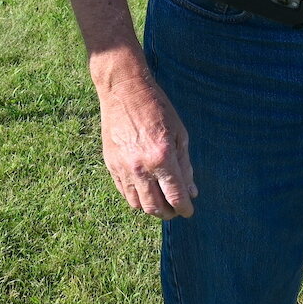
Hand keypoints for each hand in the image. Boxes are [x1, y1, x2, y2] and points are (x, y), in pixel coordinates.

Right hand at [97, 73, 196, 218]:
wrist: (124, 90)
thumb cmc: (157, 108)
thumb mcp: (179, 134)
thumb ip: (185, 165)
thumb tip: (191, 191)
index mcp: (162, 157)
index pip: (176, 197)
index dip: (185, 208)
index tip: (188, 210)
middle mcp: (141, 167)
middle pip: (155, 207)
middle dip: (169, 213)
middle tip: (175, 208)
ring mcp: (123, 167)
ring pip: (137, 204)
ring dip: (151, 207)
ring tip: (160, 200)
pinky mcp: (111, 164)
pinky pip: (124, 192)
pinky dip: (136, 196)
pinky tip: (145, 189)